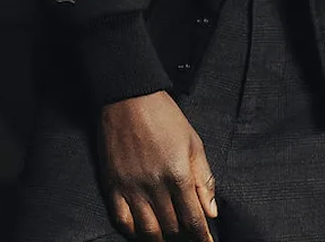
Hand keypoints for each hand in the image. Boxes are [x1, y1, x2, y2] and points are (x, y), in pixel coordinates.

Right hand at [98, 91, 217, 239]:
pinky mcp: (113, 186)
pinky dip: (133, 232)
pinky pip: (122, 221)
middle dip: (183, 234)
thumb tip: (211, 211)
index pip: (193, 219)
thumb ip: (203, 178)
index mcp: (178, 174)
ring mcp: (132, 188)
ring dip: (160, 237)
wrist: (129, 97)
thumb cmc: (164, 116)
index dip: (202, 237)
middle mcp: (155, 186)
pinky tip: (142, 231)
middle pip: (172, 227)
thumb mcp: (193, 141)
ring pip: (148, 230)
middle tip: (187, 233)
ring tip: (168, 234)